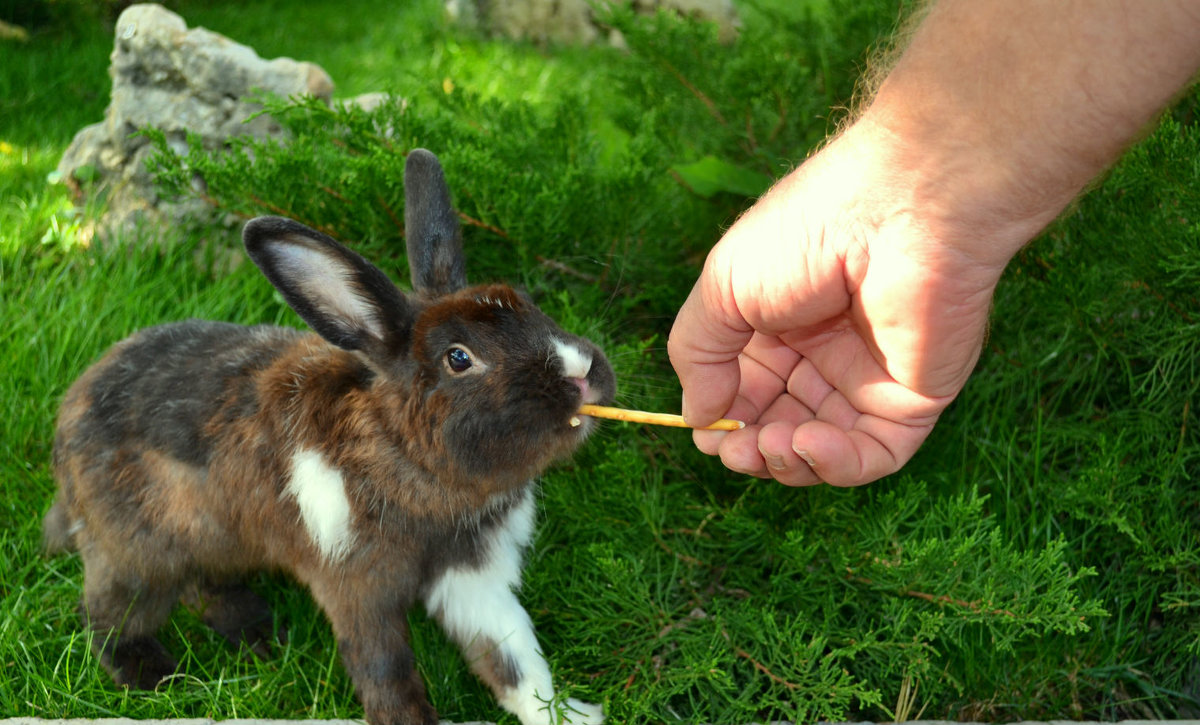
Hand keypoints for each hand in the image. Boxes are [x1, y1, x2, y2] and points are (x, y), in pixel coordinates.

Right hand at [668, 125, 1005, 485]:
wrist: (897, 212)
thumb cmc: (806, 234)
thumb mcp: (723, 288)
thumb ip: (699, 354)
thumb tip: (696, 417)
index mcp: (776, 325)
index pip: (744, 392)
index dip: (722, 420)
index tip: (705, 431)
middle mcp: (822, 355)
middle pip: (778, 426)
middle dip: (750, 448)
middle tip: (736, 450)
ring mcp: (869, 380)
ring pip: (822, 451)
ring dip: (788, 462)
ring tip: (769, 445)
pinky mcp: (913, 400)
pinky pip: (874, 454)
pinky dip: (836, 465)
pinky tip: (807, 444)